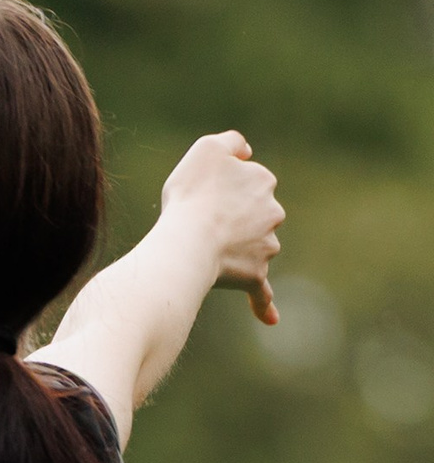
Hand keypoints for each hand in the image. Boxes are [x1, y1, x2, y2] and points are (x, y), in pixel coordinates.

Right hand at [160, 131, 283, 323]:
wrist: (190, 241)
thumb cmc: (192, 196)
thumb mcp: (206, 150)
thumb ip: (229, 142)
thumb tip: (245, 152)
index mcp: (263, 182)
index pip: (246, 180)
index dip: (220, 186)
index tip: (200, 193)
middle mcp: (272, 213)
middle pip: (251, 214)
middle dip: (231, 218)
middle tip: (197, 221)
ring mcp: (266, 246)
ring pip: (252, 248)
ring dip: (234, 251)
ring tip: (204, 252)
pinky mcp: (254, 275)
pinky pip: (260, 291)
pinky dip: (264, 305)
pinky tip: (270, 320)